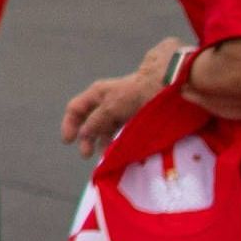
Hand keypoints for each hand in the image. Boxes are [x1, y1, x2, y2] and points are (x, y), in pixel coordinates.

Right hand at [60, 39, 183, 151]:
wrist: (171, 85)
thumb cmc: (140, 93)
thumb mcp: (113, 106)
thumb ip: (96, 120)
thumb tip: (83, 133)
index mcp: (99, 93)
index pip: (76, 108)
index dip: (69, 124)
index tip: (69, 142)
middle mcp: (108, 99)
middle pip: (90, 120)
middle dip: (86, 137)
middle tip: (87, 155)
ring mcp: (123, 106)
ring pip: (106, 126)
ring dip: (102, 140)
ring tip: (106, 155)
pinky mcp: (136, 114)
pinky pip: (121, 128)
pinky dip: (117, 139)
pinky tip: (120, 149)